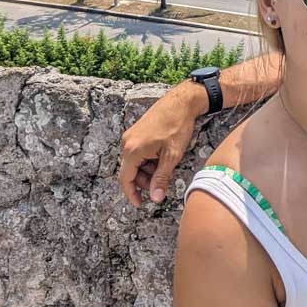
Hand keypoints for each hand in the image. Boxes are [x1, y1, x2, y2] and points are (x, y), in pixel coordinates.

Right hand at [118, 82, 200, 205]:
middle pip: (130, 171)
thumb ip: (161, 178)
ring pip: (135, 162)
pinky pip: (138, 152)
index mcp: (132, 150)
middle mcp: (127, 142)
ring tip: (166, 167)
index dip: (132, 194)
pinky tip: (162, 157)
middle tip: (161, 184)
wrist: (181, 102)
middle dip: (144, 181)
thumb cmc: (177, 126)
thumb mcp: (172, 156)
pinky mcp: (137, 131)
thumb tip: (156, 198)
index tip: (140, 204)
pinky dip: (148, 160)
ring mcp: (131, 136)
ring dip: (147, 170)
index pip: (125, 179)